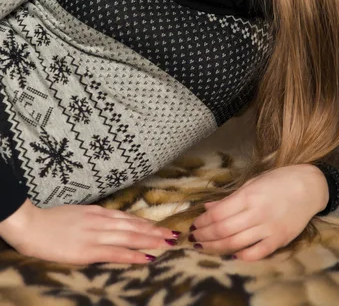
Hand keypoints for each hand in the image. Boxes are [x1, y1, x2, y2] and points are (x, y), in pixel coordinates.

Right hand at [0, 199, 179, 263]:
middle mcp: (101, 221)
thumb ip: (93, 219)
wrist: (31, 224)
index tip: (160, 226)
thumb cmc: (50, 221)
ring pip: (130, 237)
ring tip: (168, 243)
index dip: (145, 223)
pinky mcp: (88, 250)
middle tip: (174, 234)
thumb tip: (106, 223)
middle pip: (134, 225)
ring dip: (151, 240)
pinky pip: (116, 252)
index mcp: (97, 212)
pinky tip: (147, 257)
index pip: (127, 217)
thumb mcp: (76, 214)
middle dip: (155, 230)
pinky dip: (133, 254)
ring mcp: (96, 235)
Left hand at [189, 164, 327, 261]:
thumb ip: (230, 198)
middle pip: (223, 230)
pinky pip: (256, 253)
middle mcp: (257, 213)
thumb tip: (208, 208)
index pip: (218, 213)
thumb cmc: (279, 180)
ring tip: (204, 247)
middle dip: (205, 236)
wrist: (310, 186)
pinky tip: (231, 254)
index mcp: (249, 195)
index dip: (202, 221)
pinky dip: (241, 256)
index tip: (194, 224)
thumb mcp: (253, 182)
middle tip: (194, 239)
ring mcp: (269, 228)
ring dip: (216, 247)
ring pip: (236, 243)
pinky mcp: (279, 240)